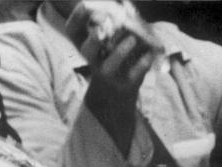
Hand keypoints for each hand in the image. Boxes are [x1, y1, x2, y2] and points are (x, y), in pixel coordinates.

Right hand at [71, 2, 155, 155]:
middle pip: (87, 51)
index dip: (76, 18)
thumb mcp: (106, 46)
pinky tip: (148, 55)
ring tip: (132, 40)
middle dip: (93, 40)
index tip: (84, 4)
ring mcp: (110, 76)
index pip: (73, 32)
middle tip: (101, 29)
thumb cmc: (112, 63)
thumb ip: (112, 27)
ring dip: (121, 51)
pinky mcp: (126, 86)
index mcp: (88, 49)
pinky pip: (135, 73)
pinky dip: (143, 63)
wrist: (116, 101)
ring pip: (111, 64)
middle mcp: (95, 62)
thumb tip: (126, 7)